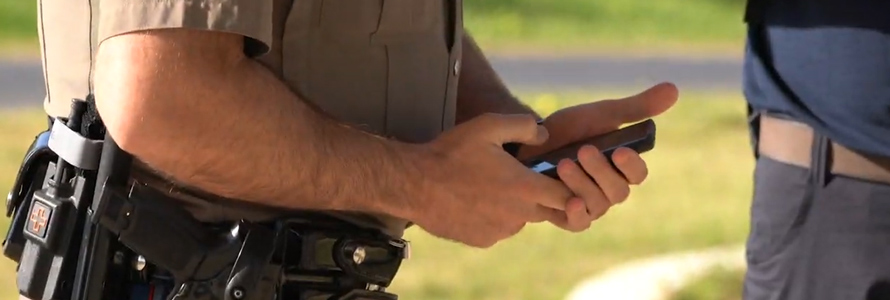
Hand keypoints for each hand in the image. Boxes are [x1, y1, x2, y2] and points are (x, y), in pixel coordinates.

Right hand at [411, 113, 573, 247]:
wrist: (413, 184)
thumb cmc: (450, 152)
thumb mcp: (488, 126)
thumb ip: (523, 126)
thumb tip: (544, 135)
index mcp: (525, 188)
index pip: (569, 197)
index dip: (569, 186)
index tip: (557, 175)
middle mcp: (518, 215)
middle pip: (548, 210)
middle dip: (540, 194)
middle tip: (517, 175)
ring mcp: (500, 232)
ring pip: (521, 219)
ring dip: (515, 205)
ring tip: (489, 184)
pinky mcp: (483, 241)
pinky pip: (499, 229)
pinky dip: (493, 216)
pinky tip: (473, 198)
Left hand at [517, 82, 678, 231]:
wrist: (529, 143)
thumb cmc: (571, 129)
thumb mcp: (601, 114)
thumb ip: (636, 107)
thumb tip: (674, 89)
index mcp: (623, 168)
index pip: (638, 173)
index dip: (631, 165)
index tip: (619, 150)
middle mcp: (610, 190)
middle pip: (618, 191)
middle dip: (601, 171)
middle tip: (584, 150)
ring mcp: (590, 205)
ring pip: (597, 205)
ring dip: (582, 185)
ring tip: (563, 163)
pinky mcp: (566, 217)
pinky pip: (577, 225)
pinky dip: (576, 216)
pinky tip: (570, 203)